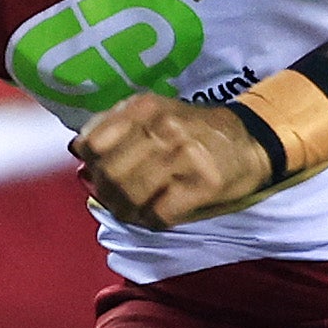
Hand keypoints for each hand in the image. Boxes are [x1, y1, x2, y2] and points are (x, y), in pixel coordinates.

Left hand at [72, 91, 278, 227]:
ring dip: (127, 211)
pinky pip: (159, 214)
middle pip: (108, 174)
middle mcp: (161, 127)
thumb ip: (115, 127)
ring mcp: (183, 155)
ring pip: (130, 196)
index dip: (91, 164)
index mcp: (143, 107)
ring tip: (135, 210)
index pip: (92, 142)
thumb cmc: (193, 131)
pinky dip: (151, 221)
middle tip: (117, 199)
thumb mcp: (153, 114)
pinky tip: (157, 215)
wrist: (250, 139)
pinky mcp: (202, 184)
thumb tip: (77, 150)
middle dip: (107, 193)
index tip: (100, 171)